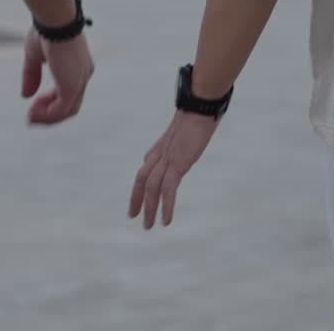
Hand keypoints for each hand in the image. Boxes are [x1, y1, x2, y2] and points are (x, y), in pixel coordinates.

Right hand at [21, 26, 93, 124]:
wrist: (54, 19)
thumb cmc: (46, 30)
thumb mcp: (35, 55)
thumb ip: (32, 75)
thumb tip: (25, 96)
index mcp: (78, 65)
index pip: (71, 91)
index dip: (53, 101)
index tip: (35, 102)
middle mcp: (83, 74)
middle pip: (72, 105)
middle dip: (50, 112)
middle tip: (32, 114)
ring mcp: (79, 81)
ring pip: (67, 112)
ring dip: (47, 118)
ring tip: (30, 116)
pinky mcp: (72, 86)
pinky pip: (59, 111)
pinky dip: (46, 116)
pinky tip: (32, 113)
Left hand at [129, 111, 218, 228]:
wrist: (200, 107)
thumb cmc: (197, 114)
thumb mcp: (185, 130)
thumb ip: (178, 140)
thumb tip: (178, 146)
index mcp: (162, 146)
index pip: (146, 167)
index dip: (140, 183)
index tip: (138, 196)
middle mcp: (160, 153)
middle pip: (142, 179)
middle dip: (136, 198)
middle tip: (133, 216)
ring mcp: (167, 159)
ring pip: (151, 187)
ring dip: (149, 208)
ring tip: (148, 225)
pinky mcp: (178, 163)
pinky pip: (168, 189)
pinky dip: (166, 206)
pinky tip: (165, 220)